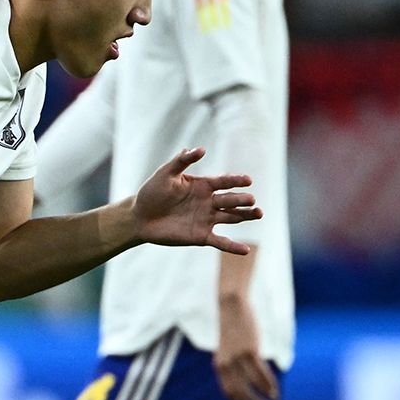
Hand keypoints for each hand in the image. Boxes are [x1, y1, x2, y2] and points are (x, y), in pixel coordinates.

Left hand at [131, 148, 259, 254]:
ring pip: (232, 217)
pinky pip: (221, 241)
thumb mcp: (165, 173)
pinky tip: (245, 250)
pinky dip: (232, 246)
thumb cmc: (152, 192)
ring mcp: (207, 219)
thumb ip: (182, 161)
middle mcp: (209, 202)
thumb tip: (200, 149)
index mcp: (203, 185)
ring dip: (245, 216)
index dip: (235, 181)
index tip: (248, 180)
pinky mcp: (202, 236)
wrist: (140, 217)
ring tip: (259, 213)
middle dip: (241, 199)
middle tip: (251, 199)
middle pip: (230, 200)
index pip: (224, 182)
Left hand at [214, 296, 278, 399]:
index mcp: (218, 364)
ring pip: (251, 385)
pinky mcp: (250, 351)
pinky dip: (269, 385)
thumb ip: (230, 364)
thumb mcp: (227, 349)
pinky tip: (274, 391)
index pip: (227, 391)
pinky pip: (261, 374)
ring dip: (263, 396)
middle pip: (239, 392)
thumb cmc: (231, 329)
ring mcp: (237, 358)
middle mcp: (226, 364)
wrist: (232, 307)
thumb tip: (242, 380)